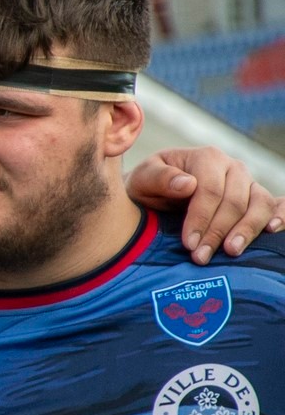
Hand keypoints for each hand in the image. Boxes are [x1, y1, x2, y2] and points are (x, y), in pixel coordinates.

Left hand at [126, 147, 284, 263]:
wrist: (153, 194)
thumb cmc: (147, 186)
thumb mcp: (143, 179)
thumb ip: (159, 178)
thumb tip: (187, 184)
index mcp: (206, 158)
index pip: (210, 190)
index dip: (201, 218)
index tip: (189, 243)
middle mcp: (232, 168)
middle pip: (235, 201)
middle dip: (217, 232)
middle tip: (201, 257)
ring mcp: (248, 183)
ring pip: (259, 205)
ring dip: (247, 230)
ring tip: (231, 251)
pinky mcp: (256, 199)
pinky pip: (276, 205)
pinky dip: (280, 216)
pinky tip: (272, 230)